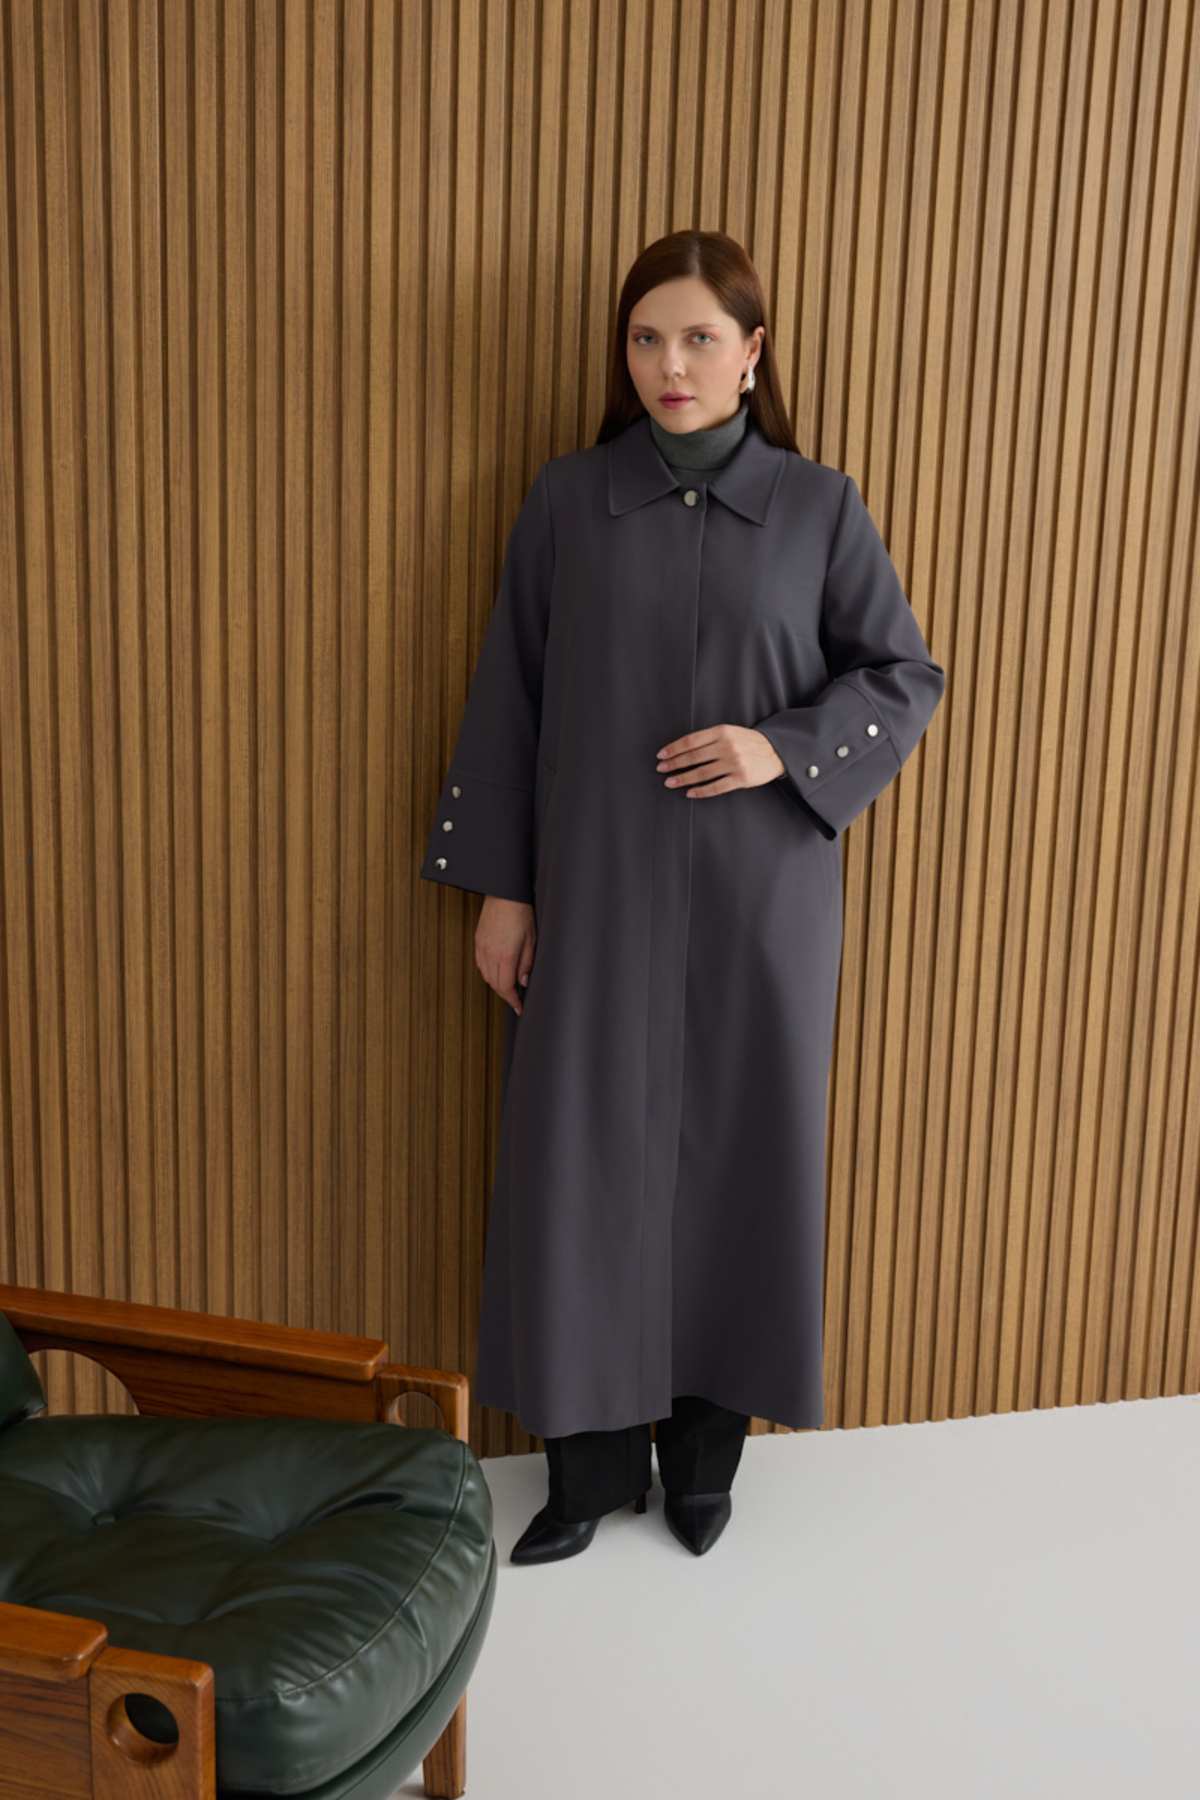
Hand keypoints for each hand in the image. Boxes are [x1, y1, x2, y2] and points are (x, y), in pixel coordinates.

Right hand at [476, 895, 536, 1014]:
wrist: (505, 894)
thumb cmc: (520, 912)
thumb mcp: (532, 940)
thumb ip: (527, 963)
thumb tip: (524, 981)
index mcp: (505, 955)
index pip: (506, 987)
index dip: (513, 1000)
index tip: (519, 1006)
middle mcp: (490, 953)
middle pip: (494, 984)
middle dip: (506, 994)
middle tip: (517, 997)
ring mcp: (481, 947)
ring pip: (486, 976)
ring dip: (497, 983)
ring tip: (509, 984)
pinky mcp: (478, 941)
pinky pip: (481, 964)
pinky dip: (489, 972)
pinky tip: (498, 970)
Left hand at [655, 724, 785, 796]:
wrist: (776, 751)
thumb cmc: (749, 742)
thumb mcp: (730, 731)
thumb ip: (710, 738)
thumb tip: (683, 749)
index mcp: (722, 732)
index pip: (690, 741)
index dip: (673, 749)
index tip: (661, 755)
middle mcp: (727, 746)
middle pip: (693, 757)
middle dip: (673, 764)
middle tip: (661, 770)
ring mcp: (734, 764)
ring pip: (701, 773)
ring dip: (682, 779)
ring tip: (670, 782)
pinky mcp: (741, 779)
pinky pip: (715, 787)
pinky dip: (700, 791)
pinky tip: (689, 793)